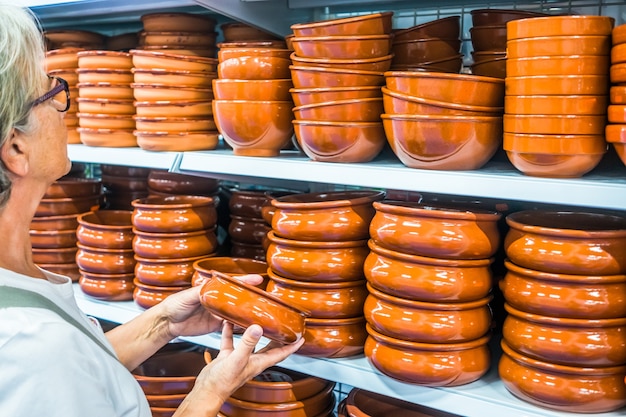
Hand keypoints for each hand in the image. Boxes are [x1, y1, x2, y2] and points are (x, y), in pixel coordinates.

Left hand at [159, 274, 264, 339]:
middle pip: (237, 297)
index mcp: (212, 289)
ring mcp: (218, 313)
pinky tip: (248, 326)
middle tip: (263, 298)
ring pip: (236, 311)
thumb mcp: (187, 295)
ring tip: (260, 312)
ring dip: (247, 312)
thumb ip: (200, 291)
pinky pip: (230, 325)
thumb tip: (209, 285)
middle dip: (250, 296)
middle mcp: (218, 300)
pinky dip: (239, 325)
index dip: (245, 281)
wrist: (168, 323)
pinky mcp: (216, 325)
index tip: (257, 280)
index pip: (231, 283)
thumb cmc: (175, 304)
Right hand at [190, 322, 304, 405]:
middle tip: (283, 325)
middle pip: (269, 347)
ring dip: (254, 331)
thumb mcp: (237, 359)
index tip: (300, 337)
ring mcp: (240, 358)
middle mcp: (252, 360)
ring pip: (251, 342)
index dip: (292, 346)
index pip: (281, 353)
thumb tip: (257, 328)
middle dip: (277, 337)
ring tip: (257, 318)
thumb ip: (247, 344)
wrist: (207, 390)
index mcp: (259, 362)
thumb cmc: (223, 382)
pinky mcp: (228, 357)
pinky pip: (231, 341)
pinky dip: (230, 332)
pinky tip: (228, 323)